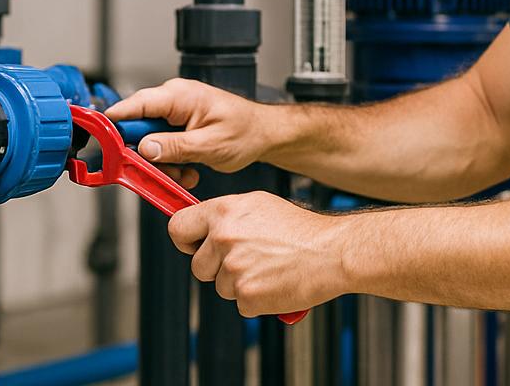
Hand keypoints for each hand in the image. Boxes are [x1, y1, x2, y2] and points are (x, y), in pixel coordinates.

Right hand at [105, 78, 280, 179]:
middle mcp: (172, 100)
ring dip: (163, 162)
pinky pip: (162, 145)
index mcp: (178, 96)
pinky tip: (189, 169)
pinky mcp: (177, 126)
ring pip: (149, 141)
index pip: (134, 105)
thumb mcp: (209, 145)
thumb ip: (174, 147)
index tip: (100, 142)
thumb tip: (144, 148)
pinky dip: (172, 161)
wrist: (263, 134)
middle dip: (147, 154)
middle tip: (161, 171)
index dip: (113, 123)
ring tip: (185, 172)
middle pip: (137, 128)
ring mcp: (174, 113)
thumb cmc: (245, 131)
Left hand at [168, 191, 349, 316]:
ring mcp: (234, 269)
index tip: (194, 245)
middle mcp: (224, 239)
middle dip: (216, 267)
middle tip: (246, 259)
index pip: (178, 228)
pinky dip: (255, 298)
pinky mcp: (247, 296)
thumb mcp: (258, 206)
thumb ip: (226, 217)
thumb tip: (202, 227)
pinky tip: (274, 281)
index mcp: (223, 212)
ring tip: (268, 266)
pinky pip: (240, 303)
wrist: (331, 252)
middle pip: (198, 266)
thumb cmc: (300, 229)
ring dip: (239, 283)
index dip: (185, 240)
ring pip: (220, 286)